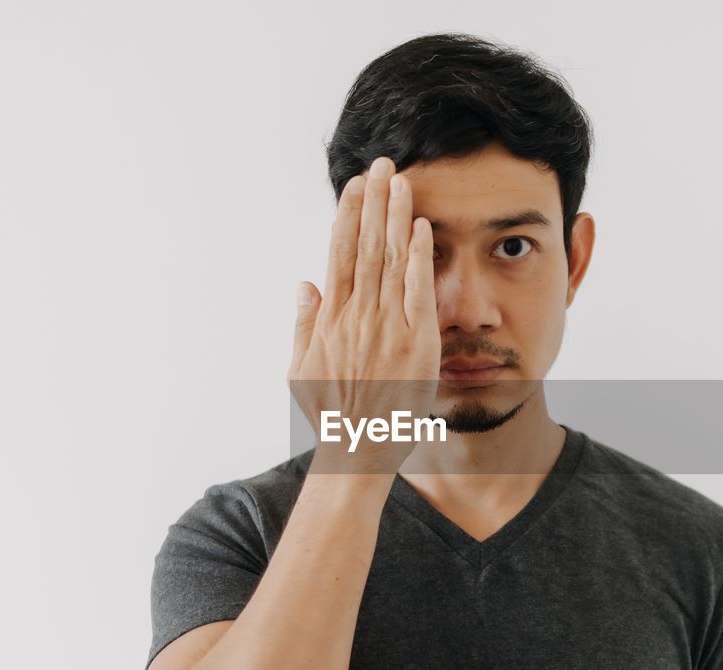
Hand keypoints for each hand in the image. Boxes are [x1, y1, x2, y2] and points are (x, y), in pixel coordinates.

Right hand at [288, 156, 440, 470]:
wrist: (357, 451)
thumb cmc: (330, 417)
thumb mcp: (301, 370)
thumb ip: (303, 325)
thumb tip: (304, 284)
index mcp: (330, 318)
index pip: (339, 253)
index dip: (347, 216)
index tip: (354, 186)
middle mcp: (357, 315)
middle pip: (365, 245)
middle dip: (373, 202)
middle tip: (381, 164)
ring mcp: (386, 327)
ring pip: (390, 259)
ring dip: (395, 216)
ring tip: (400, 181)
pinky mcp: (415, 343)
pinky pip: (417, 291)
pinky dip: (419, 257)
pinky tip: (421, 226)